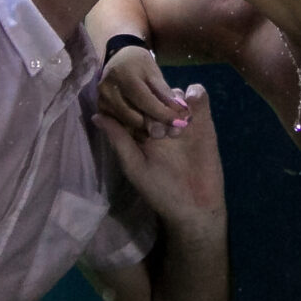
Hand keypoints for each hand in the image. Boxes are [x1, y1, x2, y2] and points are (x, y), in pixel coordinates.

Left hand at [96, 83, 222, 225]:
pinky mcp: (204, 121)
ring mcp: (182, 121)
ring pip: (174, 93)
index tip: (137, 125)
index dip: (132, 106)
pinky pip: (198, 96)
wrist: (194, 206)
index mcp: (141, 132)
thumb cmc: (160, 190)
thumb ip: (119, 139)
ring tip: (175, 132)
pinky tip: (191, 112)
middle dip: (154, 106)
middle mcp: (161, 123)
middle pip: (154, 95)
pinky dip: (194, 95)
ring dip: (173, 104)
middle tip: (159, 133)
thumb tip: (96, 115)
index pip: (133, 104)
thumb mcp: (134, 166)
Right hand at [99, 45, 189, 138]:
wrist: (117, 58)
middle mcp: (109, 91)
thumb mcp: (154, 72)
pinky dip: (135, 128)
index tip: (180, 122)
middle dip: (155, 125)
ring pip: (128, 125)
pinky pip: (121, 125)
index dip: (164, 114)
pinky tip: (145, 126)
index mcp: (124, 77)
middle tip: (171, 128)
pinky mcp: (101, 110)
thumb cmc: (138, 63)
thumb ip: (164, 92)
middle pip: (136, 118)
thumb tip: (179, 110)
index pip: (146, 101)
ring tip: (159, 126)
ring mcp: (102, 102)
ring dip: (146, 129)